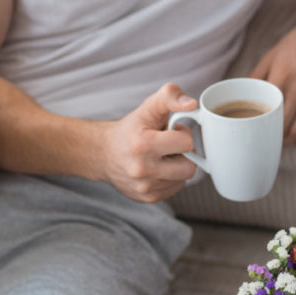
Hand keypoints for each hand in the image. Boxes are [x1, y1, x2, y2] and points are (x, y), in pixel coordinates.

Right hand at [101, 83, 197, 202]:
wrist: (103, 154)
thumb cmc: (130, 129)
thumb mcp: (147, 108)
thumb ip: (169, 96)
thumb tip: (192, 104)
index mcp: (143, 145)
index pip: (186, 143)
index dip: (182, 135)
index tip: (170, 132)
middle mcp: (143, 170)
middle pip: (189, 167)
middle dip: (182, 154)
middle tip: (167, 147)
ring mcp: (146, 187)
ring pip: (184, 178)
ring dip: (177, 166)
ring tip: (160, 157)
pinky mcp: (148, 198)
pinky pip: (175, 188)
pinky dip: (171, 178)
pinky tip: (158, 169)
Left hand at [251, 1, 295, 145]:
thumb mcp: (273, 54)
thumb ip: (257, 75)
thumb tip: (243, 92)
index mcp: (280, 77)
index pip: (266, 112)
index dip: (260, 125)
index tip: (256, 130)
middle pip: (282, 126)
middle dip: (274, 137)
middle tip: (268, 139)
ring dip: (290, 141)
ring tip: (283, 141)